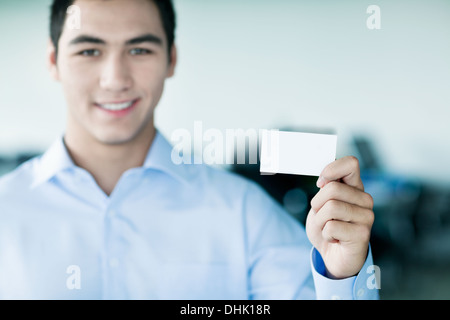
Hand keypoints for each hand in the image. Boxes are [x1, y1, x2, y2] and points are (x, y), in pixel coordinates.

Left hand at [305, 156, 373, 278]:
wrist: (333, 255)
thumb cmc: (327, 226)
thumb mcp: (321, 204)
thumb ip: (325, 188)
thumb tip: (325, 180)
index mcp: (355, 187)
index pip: (351, 163)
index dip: (331, 170)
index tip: (320, 184)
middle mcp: (365, 199)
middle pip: (332, 188)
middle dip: (317, 204)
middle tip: (322, 216)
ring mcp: (367, 216)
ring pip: (331, 207)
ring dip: (320, 221)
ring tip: (328, 228)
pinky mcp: (363, 233)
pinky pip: (331, 227)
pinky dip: (325, 234)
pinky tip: (335, 238)